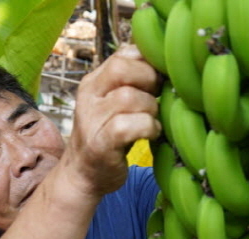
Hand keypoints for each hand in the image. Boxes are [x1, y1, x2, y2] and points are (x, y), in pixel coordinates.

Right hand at [66, 44, 161, 195]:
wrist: (83, 175)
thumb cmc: (108, 137)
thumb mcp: (114, 103)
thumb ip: (131, 83)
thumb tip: (165, 65)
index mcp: (94, 81)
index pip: (122, 53)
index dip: (148, 62)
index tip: (159, 79)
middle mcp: (89, 96)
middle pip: (122, 68)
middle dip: (149, 80)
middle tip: (157, 97)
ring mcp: (92, 119)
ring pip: (129, 97)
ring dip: (151, 108)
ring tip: (154, 119)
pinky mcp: (100, 143)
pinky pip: (128, 126)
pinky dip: (148, 127)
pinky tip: (152, 134)